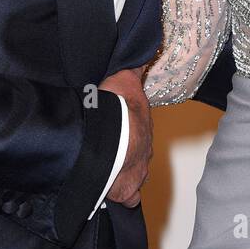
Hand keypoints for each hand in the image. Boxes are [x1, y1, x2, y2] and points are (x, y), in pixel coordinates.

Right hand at [98, 65, 151, 208]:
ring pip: (135, 178)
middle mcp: (145, 153)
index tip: (118, 135)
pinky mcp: (125, 192)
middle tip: (107, 155)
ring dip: (122, 176)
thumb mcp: (126, 80)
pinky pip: (127, 198)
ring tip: (104, 173)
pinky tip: (106, 193)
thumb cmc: (117, 107)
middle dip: (125, 157)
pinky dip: (118, 197)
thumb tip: (145, 50)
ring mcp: (137, 173)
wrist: (108, 134)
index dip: (129, 134)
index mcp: (143, 129)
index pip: (139, 134)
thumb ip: (135, 67)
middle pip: (138, 158)